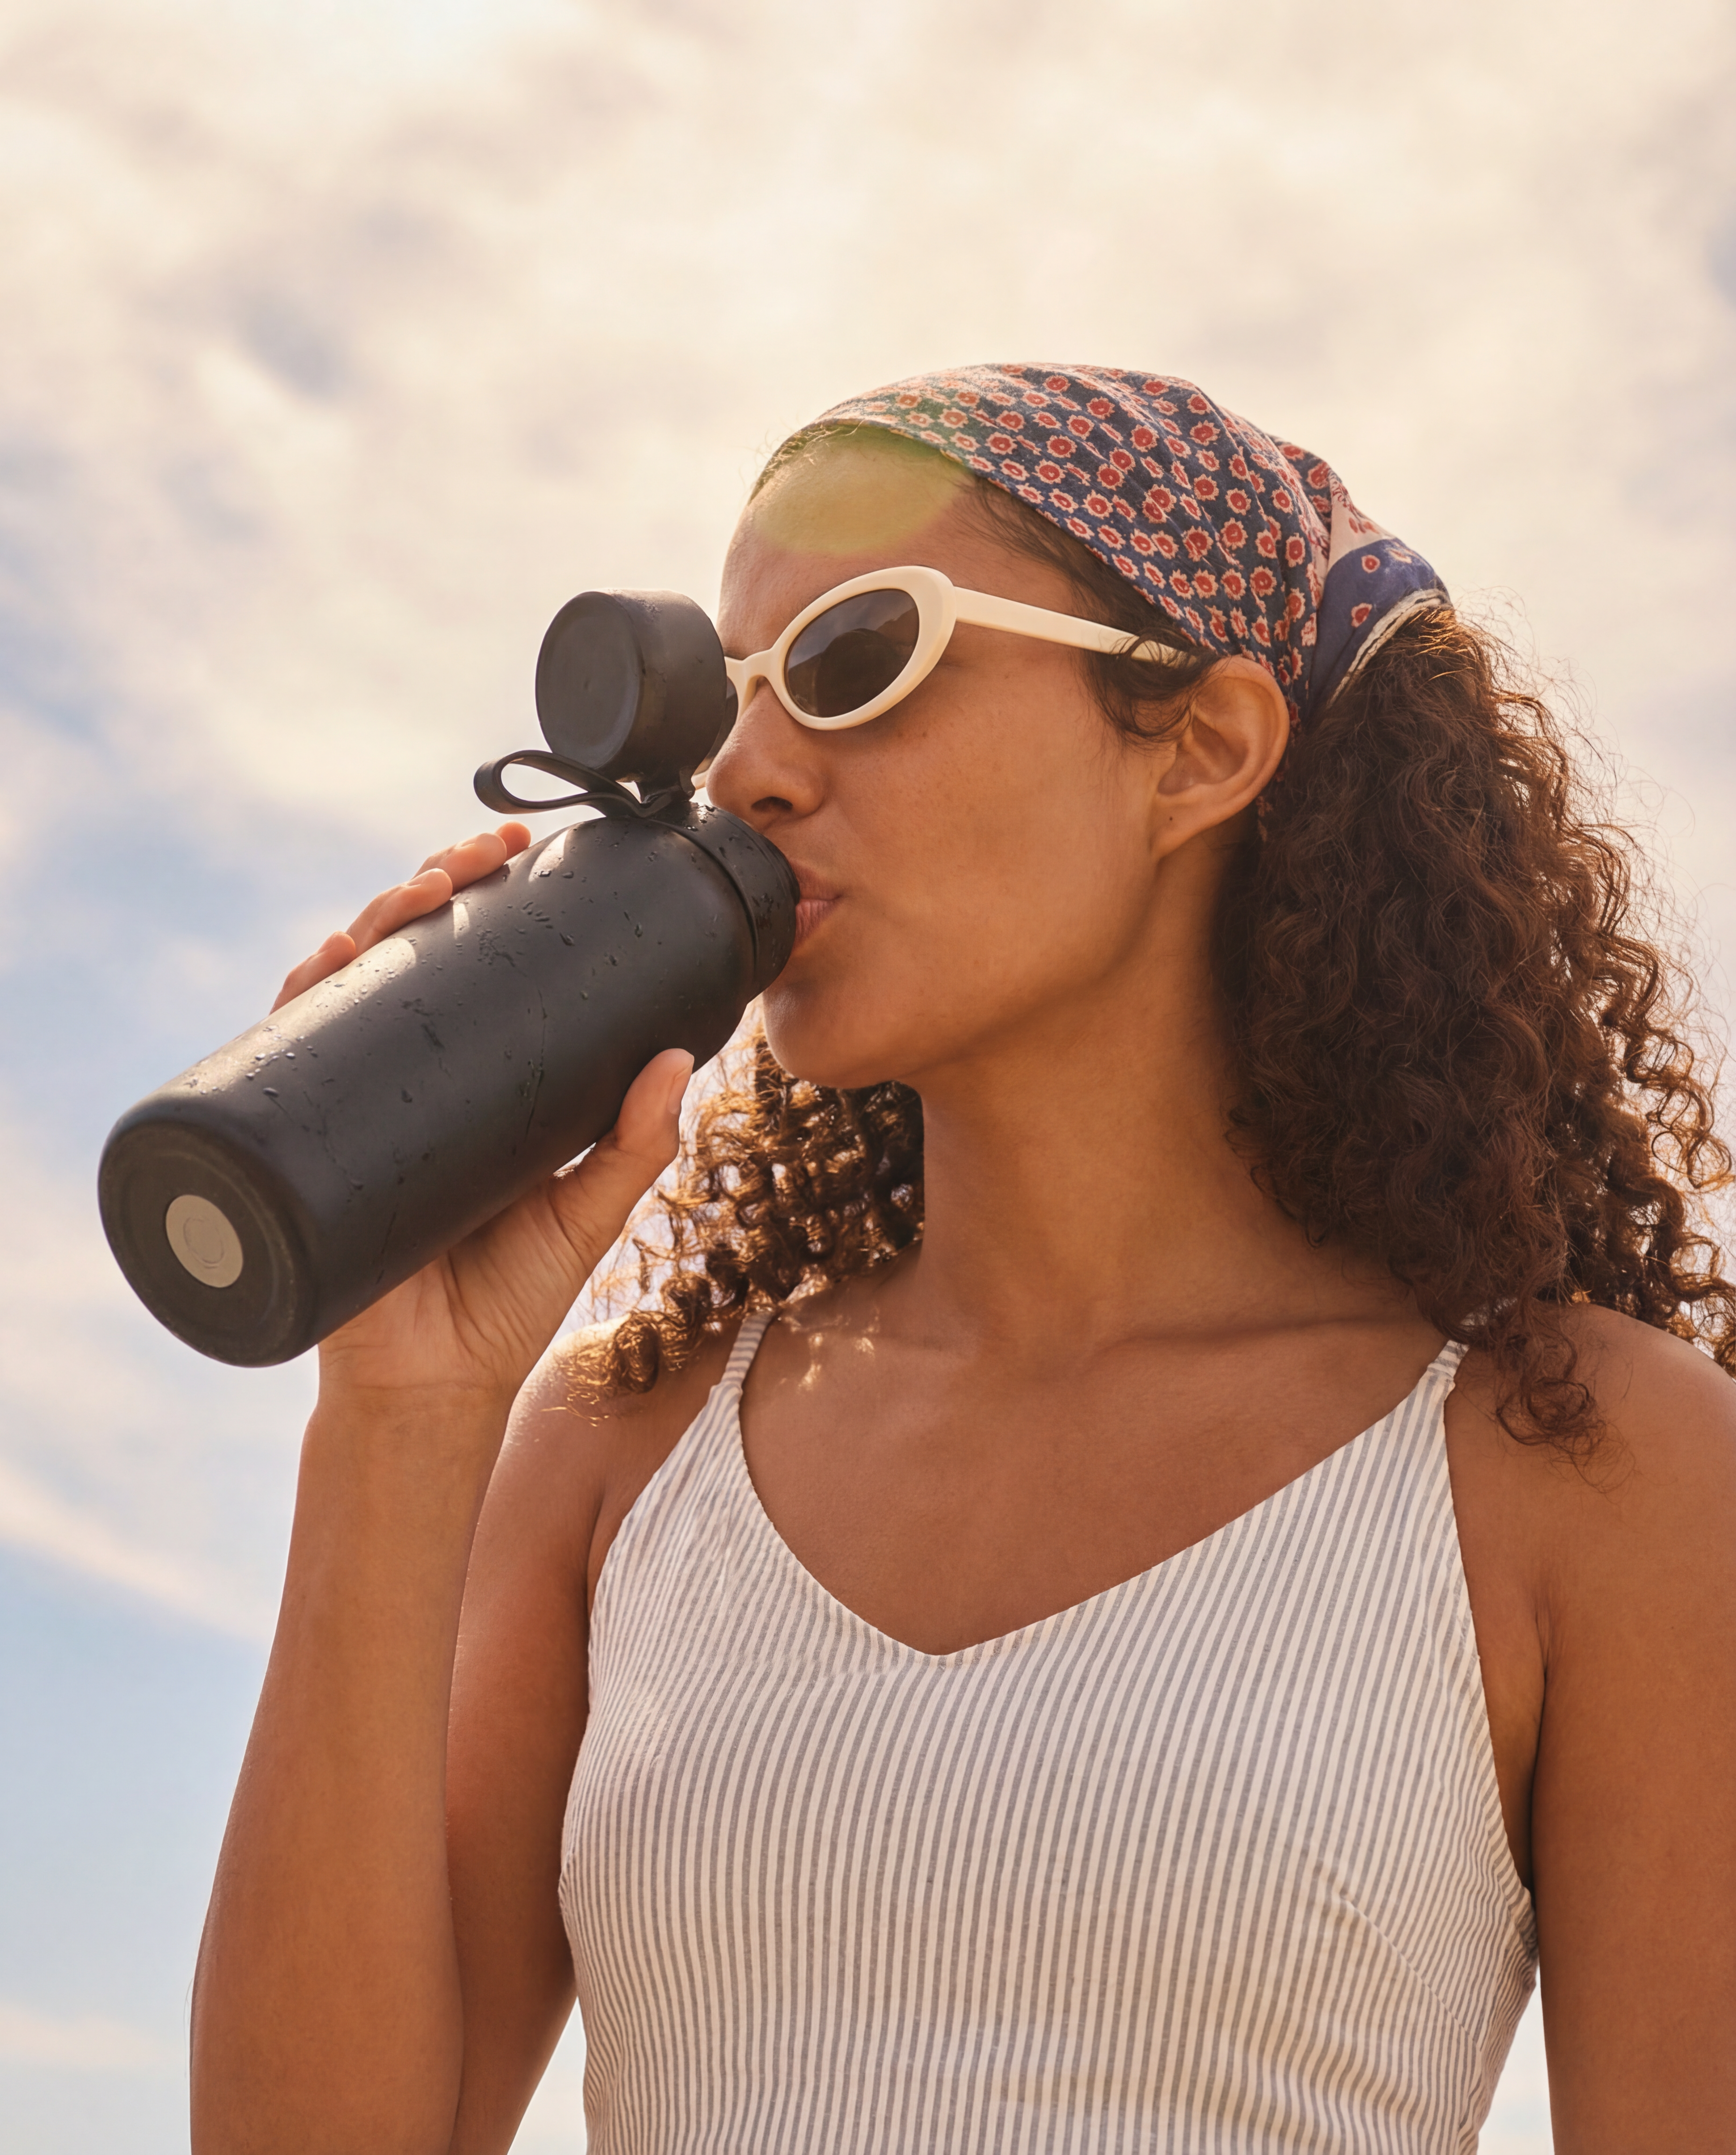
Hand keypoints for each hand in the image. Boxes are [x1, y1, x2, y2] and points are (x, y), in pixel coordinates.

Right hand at [279, 825, 693, 1416]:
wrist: (435, 1388)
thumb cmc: (506, 1305)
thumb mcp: (586, 1214)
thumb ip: (635, 1144)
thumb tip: (682, 1058)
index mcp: (468, 1082)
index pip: (466, 968)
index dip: (480, 901)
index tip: (517, 853)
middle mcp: (403, 1080)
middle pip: (401, 958)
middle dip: (427, 889)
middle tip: (474, 857)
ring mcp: (351, 1105)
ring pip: (344, 990)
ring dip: (369, 925)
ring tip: (416, 893)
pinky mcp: (307, 1148)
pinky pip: (288, 1062)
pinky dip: (299, 1006)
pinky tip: (322, 963)